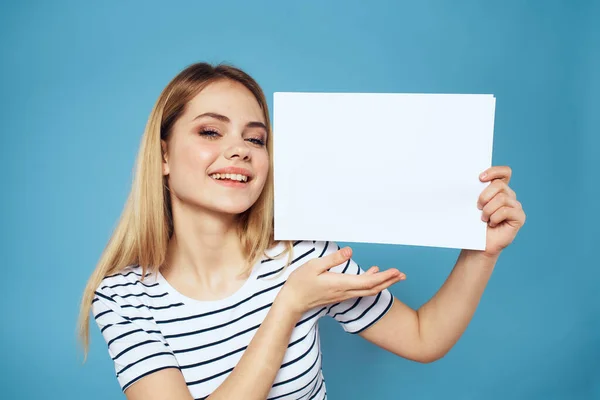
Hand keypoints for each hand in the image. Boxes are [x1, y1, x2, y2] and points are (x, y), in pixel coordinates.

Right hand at [278, 247, 404, 318]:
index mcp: (341, 283)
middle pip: (373, 288)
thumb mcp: (314, 266)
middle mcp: (345, 291)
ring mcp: (343, 294)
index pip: (368, 282)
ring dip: (383, 283)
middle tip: (403, 275)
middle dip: (389, 282)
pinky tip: (373, 275)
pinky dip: (371, 284)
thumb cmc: (301, 283)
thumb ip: (334, 259)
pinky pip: (360, 290)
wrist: (293, 302)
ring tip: (395, 276)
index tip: (396, 271)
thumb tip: (350, 251)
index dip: (384, 277)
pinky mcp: (340, 294)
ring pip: (368, 290)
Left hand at [477, 166, 526, 257]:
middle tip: (478, 207)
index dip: (494, 171)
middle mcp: (509, 195)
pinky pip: (506, 211)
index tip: (480, 178)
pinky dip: (495, 218)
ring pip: (501, 198)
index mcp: (499, 189)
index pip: (504, 172)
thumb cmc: (474, 223)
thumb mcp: (472, 205)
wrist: (478, 243)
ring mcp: (516, 206)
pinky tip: (492, 224)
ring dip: (488, 210)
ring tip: (484, 219)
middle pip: (499, 185)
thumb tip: (465, 180)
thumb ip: (475, 192)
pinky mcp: (519, 217)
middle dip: (484, 196)